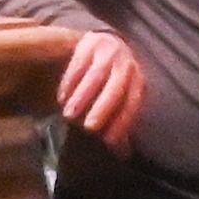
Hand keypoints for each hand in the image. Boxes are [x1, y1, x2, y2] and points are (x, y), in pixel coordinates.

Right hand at [54, 29, 147, 152]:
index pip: (132, 102)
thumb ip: (119, 123)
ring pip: (96, 75)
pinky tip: (61, 98)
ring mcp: (107, 51)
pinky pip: (79, 64)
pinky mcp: (88, 42)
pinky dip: (69, 82)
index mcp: (137, 80)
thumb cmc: (113, 79)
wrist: (105, 42)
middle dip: (103, 108)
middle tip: (88, 128)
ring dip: (82, 96)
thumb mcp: (120, 98)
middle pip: (115, 87)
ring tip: (69, 114)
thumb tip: (123, 155)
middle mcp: (125, 64)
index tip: (108, 141)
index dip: (122, 122)